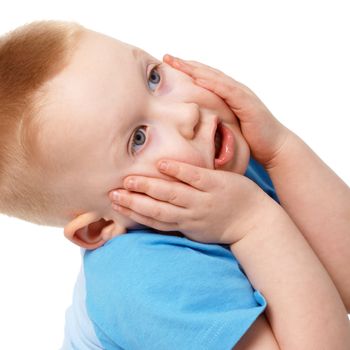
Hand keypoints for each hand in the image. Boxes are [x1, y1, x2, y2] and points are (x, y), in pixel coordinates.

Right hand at [109, 160, 271, 244]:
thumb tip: (156, 209)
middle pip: (158, 210)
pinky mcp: (217, 184)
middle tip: (112, 193)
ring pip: (173, 194)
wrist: (255, 223)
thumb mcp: (197, 227)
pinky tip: (162, 164)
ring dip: (150, 187)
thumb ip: (177, 218)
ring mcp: (204, 199)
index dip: (133, 213)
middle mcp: (191, 214)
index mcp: (185, 224)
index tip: (114, 205)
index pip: (154, 220)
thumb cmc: (222, 224)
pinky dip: (179, 171)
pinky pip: (196, 177)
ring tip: (129, 179)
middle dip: (134, 202)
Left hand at [163, 54, 291, 167]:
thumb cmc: (251, 139)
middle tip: (167, 57)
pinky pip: (228, 91)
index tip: (168, 65)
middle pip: (207, 73)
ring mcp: (242, 95)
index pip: (205, 79)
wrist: (274, 147)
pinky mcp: (247, 104)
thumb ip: (215, 119)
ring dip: (196, 70)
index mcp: (228, 95)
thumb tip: (197, 124)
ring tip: (178, 63)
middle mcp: (234, 91)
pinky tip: (199, 79)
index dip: (188, 70)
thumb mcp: (228, 127)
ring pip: (216, 78)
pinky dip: (214, 84)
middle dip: (187, 64)